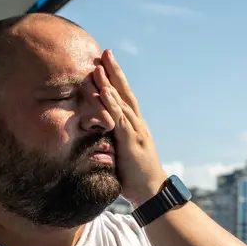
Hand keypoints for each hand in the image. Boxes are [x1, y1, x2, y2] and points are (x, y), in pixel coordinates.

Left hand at [93, 49, 166, 207]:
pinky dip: (111, 103)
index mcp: (134, 126)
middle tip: (105, 51)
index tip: (106, 63)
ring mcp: (136, 131)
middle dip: (115, 71)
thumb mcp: (119, 156)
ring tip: (99, 65)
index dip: (115, 80)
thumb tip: (95, 140)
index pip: (124, 98)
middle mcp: (137, 124)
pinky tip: (104, 91)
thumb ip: (110, 144)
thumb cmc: (134, 178)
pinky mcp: (131, 141)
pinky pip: (119, 119)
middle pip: (125, 92)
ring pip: (121, 102)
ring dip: (109, 82)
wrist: (151, 193)